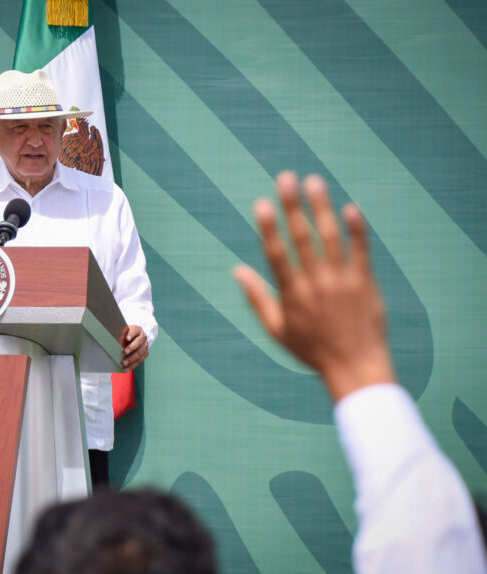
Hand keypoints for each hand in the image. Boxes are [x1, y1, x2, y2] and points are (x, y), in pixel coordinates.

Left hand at [121, 325, 148, 371]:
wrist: (134, 338)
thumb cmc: (126, 334)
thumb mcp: (123, 332)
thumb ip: (120, 334)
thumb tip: (114, 340)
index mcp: (137, 330)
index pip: (135, 331)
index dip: (131, 334)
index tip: (126, 338)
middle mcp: (143, 337)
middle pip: (138, 342)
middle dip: (131, 348)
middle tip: (124, 352)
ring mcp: (145, 346)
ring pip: (140, 353)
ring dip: (131, 359)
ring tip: (123, 363)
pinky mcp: (145, 354)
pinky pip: (140, 361)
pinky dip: (133, 365)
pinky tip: (126, 368)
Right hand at [233, 171, 394, 402]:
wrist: (355, 367)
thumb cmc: (311, 350)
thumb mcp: (276, 330)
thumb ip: (256, 298)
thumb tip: (236, 270)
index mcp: (291, 294)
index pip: (277, 254)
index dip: (269, 227)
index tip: (262, 203)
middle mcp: (316, 284)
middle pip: (302, 238)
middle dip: (292, 206)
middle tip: (286, 177)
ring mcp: (342, 281)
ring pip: (330, 237)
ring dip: (321, 208)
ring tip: (314, 182)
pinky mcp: (365, 283)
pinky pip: (361, 250)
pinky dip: (356, 229)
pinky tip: (350, 207)